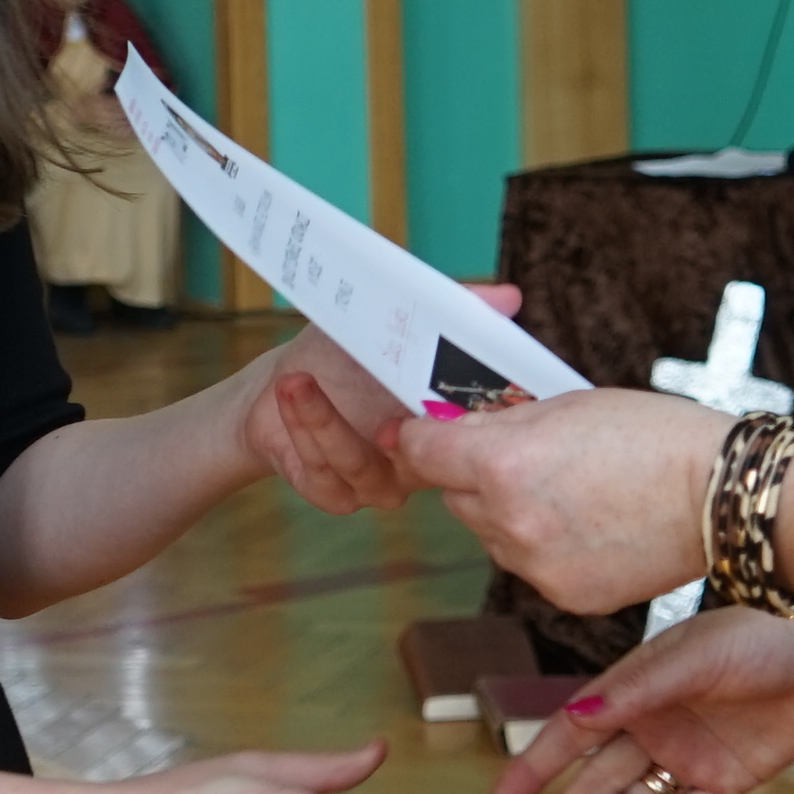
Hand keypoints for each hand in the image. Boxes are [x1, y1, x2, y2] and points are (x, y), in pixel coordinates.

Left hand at [242, 284, 524, 516]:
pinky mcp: (339, 494)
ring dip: (324, 421)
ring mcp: (382, 482)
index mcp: (449, 424)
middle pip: (426, 460)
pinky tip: (290, 394)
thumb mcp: (393, 321)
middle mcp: (423, 461)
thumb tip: (510, 298)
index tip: (445, 380)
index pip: (477, 432)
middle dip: (398, 425)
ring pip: (364, 468)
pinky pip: (328, 474)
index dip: (468, 413)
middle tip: (376, 380)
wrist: (282, 384)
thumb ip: (453, 309)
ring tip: (298, 380)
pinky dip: (305, 430)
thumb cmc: (344, 355)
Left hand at [399, 388, 724, 614]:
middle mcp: (508, 521)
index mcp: (502, 463)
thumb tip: (457, 432)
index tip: (413, 436)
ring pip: (493, 537)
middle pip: (456, 499)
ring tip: (576, 496)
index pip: (422, 453)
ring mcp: (535, 566)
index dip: (415, 439)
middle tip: (529, 461)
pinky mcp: (564, 596)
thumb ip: (504, 424)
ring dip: (512, 517)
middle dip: (476, 479)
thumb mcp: (569, 405)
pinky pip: (532, 567)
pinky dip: (549, 550)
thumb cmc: (654, 435)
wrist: (721, 496)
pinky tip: (595, 529)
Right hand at [491, 607, 793, 793]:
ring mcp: (691, 756)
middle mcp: (656, 727)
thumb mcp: (694, 658)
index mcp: (636, 691)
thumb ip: (638, 691)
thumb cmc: (761, 638)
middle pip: (598, 782)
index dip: (535, 770)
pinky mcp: (730, 780)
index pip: (572, 735)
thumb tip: (578, 717)